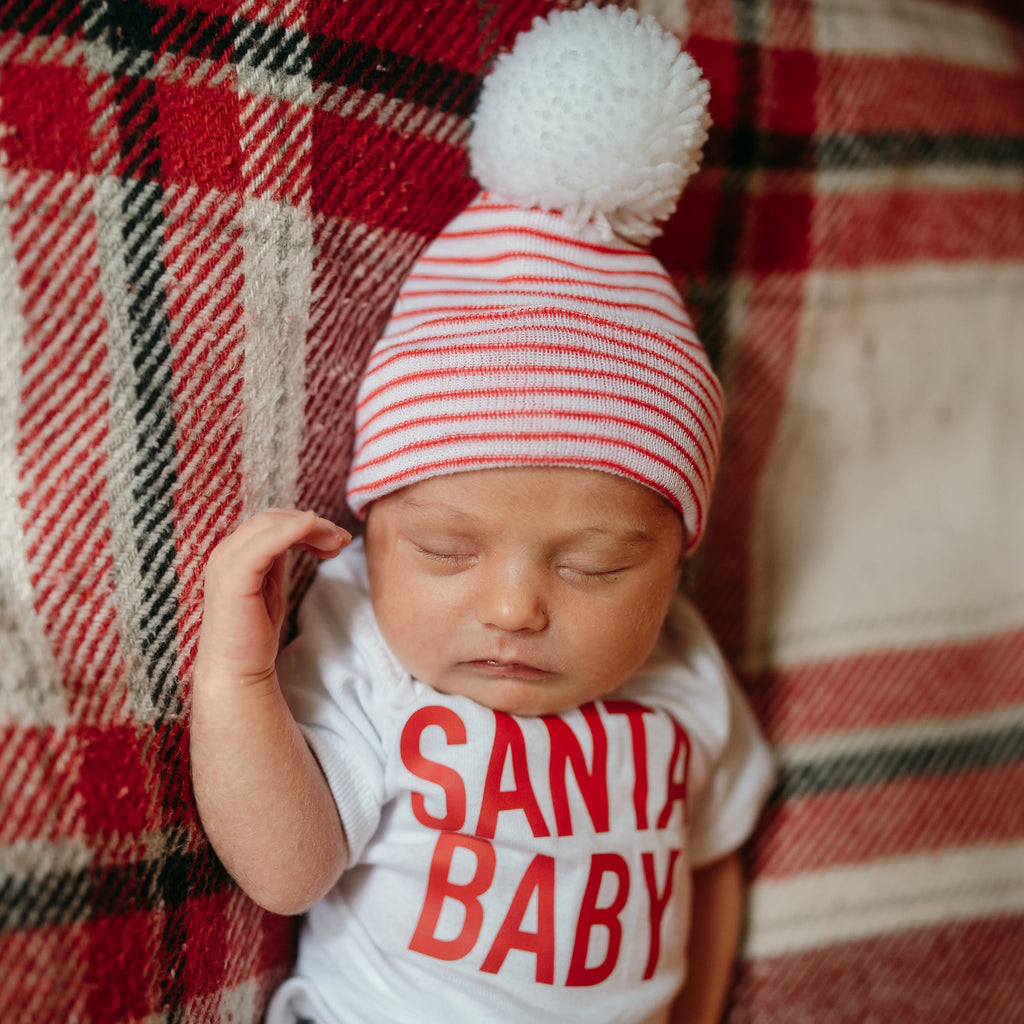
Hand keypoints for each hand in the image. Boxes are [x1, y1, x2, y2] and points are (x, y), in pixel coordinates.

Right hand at [197, 508, 349, 686]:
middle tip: (343, 539)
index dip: (307, 524)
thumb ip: (277, 558)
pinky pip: (263, 545)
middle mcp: (226, 552)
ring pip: (270, 525)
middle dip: (313, 524)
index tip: (338, 539)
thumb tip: (301, 535)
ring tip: (338, 543)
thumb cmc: (253, 633)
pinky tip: (313, 528)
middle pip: (273, 518)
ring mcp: (226, 563)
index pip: (272, 522)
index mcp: (235, 552)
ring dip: (310, 528)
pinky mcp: (233, 579)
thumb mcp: (270, 586)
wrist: (236, 671)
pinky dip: (290, 531)